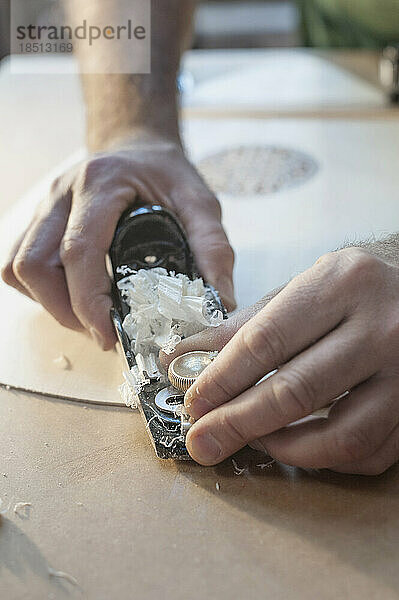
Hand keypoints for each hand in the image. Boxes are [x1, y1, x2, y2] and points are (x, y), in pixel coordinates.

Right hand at [1, 138, 234, 348]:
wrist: (139, 146)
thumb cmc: (165, 173)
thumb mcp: (199, 202)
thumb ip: (213, 246)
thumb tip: (220, 300)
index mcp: (99, 184)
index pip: (78, 251)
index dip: (88, 300)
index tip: (109, 333)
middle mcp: (62, 194)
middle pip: (36, 264)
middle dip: (66, 310)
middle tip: (103, 332)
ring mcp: (45, 207)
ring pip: (21, 267)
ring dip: (51, 303)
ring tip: (90, 319)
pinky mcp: (39, 221)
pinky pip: (20, 264)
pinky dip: (41, 291)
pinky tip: (73, 298)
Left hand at [167, 248, 398, 474]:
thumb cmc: (353, 289)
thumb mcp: (300, 289)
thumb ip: (244, 326)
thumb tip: (184, 359)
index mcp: (340, 284)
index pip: (266, 341)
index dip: (221, 379)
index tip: (194, 403)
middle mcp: (380, 326)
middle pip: (296, 391)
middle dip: (238, 423)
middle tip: (204, 440)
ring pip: (341, 434)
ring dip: (284, 449)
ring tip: (254, 441)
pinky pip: (370, 451)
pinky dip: (327, 459)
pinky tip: (299, 445)